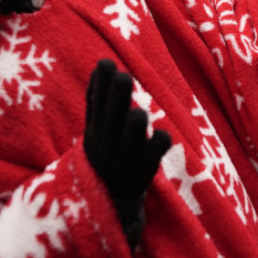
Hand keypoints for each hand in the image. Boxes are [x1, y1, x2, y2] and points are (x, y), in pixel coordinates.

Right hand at [84, 59, 169, 249]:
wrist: (110, 195)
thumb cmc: (107, 149)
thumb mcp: (96, 127)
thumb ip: (98, 97)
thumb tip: (101, 64)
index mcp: (97, 128)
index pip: (97, 102)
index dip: (101, 83)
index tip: (106, 63)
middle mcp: (110, 141)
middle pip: (113, 114)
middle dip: (118, 95)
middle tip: (124, 76)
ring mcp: (128, 155)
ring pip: (132, 131)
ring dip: (135, 120)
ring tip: (139, 114)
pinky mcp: (146, 167)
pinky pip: (156, 148)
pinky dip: (160, 140)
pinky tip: (162, 135)